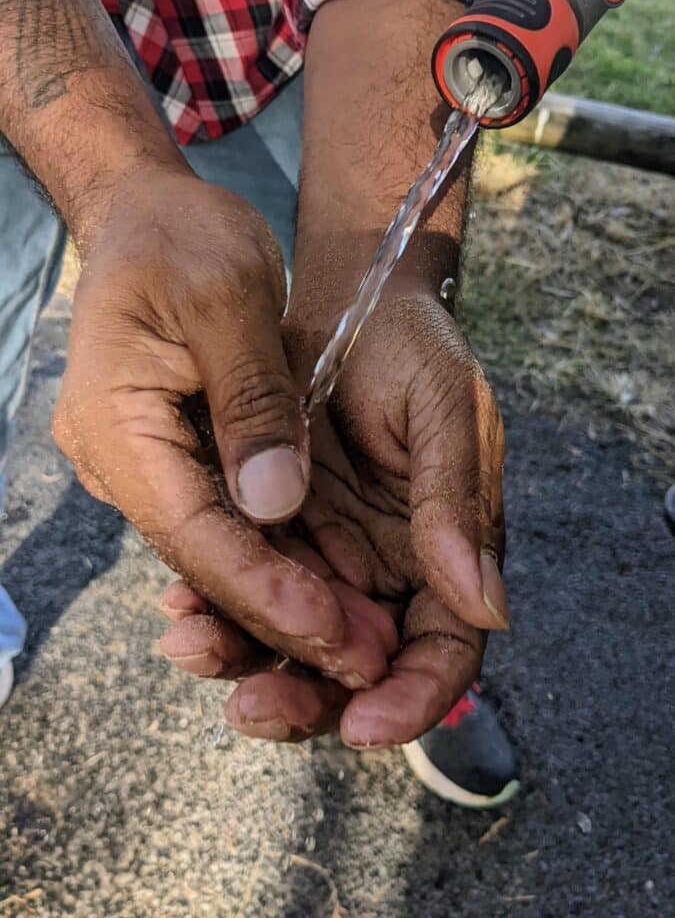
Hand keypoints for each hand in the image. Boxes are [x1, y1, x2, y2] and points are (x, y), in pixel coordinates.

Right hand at [52, 165, 392, 688]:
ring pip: (219, 548)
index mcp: (116, 424)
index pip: (192, 531)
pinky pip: (227, 519)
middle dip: (284, 612)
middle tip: (368, 661)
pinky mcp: (177, 455)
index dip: (263, 587)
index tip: (333, 629)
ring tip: (366, 642)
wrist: (149, 212)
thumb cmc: (183, 237)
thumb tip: (277, 506)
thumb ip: (254, 403)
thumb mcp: (227, 299)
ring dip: (289, 595)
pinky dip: (281, 554)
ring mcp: (145, 462)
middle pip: (205, 556)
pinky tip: (335, 587)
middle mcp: (122, 459)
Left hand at [162, 284, 506, 746]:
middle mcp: (388, 567)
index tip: (365, 724)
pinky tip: (177, 608)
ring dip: (245, 657)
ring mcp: (329, 553)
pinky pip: (245, 586)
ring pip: (292, 638)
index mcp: (448, 552)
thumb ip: (456, 505)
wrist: (349, 294)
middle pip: (358, 667)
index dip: (412, 697)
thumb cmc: (412, 344)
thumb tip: (485, 608)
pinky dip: (214, 606)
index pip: (443, 649)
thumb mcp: (445, 410)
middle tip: (253, 706)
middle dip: (309, 697)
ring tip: (192, 648)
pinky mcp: (277, 530)